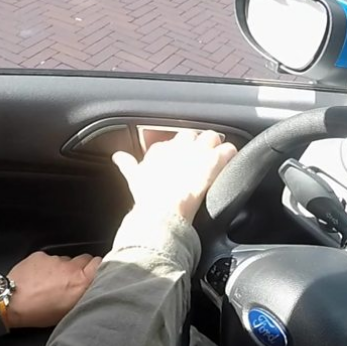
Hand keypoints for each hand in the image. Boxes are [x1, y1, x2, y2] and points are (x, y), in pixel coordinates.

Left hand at [4, 252, 101, 327]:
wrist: (12, 302)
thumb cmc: (39, 312)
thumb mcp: (68, 311)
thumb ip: (82, 296)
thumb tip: (88, 290)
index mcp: (81, 282)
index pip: (100, 263)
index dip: (98, 267)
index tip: (95, 272)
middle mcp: (70, 267)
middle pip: (84, 259)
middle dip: (81, 267)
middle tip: (72, 280)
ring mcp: (55, 259)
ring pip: (65, 260)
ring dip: (62, 268)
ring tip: (51, 282)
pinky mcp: (41, 255)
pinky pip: (49, 258)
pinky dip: (46, 266)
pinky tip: (39, 277)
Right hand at [112, 130, 236, 224]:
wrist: (163, 211)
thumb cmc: (147, 197)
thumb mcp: (133, 178)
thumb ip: (127, 164)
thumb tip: (117, 157)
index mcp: (160, 149)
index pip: (171, 141)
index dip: (177, 149)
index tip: (179, 158)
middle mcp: (178, 146)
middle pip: (192, 134)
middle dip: (196, 142)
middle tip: (199, 155)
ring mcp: (198, 152)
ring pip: (211, 137)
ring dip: (214, 145)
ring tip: (216, 154)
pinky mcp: (214, 161)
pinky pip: (227, 149)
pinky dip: (229, 154)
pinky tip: (229, 159)